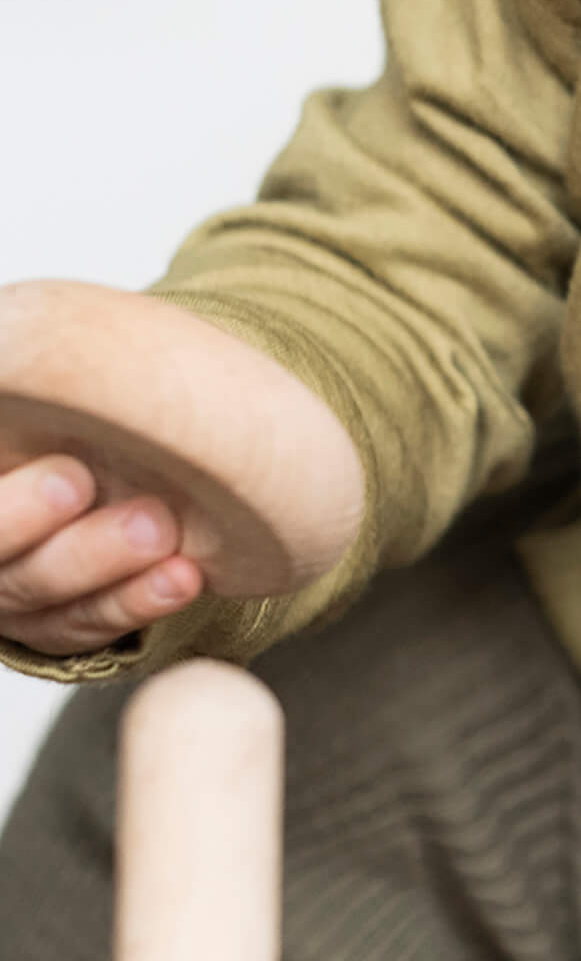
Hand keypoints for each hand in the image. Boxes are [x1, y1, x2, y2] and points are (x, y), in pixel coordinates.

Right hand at [0, 280, 364, 659]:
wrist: (126, 435)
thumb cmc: (67, 397)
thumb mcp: (38, 361)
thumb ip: (19, 355)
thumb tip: (13, 339)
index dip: (8, 503)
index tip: (65, 471)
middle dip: (41, 522)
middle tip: (81, 482)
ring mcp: (16, 591)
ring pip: (48, 595)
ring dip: (101, 561)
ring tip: (159, 528)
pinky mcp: (66, 620)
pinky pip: (97, 622)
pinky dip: (140, 600)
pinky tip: (183, 575)